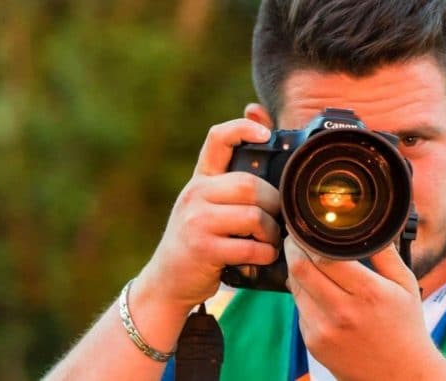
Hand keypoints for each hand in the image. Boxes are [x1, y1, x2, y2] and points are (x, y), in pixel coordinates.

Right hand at [136, 119, 280, 313]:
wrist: (167, 281)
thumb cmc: (200, 240)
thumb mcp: (208, 205)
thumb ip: (233, 182)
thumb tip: (262, 129)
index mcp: (201, 179)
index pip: (217, 139)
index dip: (242, 129)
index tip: (265, 134)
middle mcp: (195, 194)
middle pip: (250, 185)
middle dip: (273, 203)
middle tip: (277, 219)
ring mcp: (196, 221)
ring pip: (254, 216)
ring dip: (271, 233)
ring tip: (269, 241)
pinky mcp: (202, 249)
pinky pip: (249, 247)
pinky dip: (265, 254)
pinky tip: (262, 257)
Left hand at [285, 235, 445, 380]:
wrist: (399, 375)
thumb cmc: (406, 328)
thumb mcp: (405, 285)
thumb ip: (386, 253)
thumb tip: (371, 225)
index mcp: (368, 293)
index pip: (324, 257)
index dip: (308, 239)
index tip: (306, 229)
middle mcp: (343, 312)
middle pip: (300, 270)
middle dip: (294, 250)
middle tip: (296, 239)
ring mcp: (324, 330)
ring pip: (295, 289)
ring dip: (296, 272)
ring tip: (305, 263)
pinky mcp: (313, 343)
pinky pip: (300, 310)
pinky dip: (304, 297)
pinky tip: (318, 293)